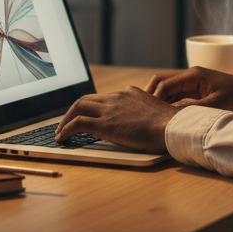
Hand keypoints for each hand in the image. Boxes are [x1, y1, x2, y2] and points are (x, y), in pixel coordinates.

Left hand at [55, 87, 178, 152]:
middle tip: (66, 123)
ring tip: (60, 132)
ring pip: (78, 107)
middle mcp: (117, 97)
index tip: (86, 116)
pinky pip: (77, 123)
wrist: (172, 127)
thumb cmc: (169, 126)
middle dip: (73, 111)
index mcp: (129, 93)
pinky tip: (62, 138)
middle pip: (86, 99)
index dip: (91, 107)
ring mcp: (110, 109)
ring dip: (66, 120)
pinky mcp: (105, 123)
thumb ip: (142, 112)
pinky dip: (66, 129)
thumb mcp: (154, 112)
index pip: (103, 97)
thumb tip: (139, 122)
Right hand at [144, 67, 232, 113]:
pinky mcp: (200, 92)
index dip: (153, 99)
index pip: (164, 84)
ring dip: (160, 102)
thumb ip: (190, 110)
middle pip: (162, 83)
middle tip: (142, 115)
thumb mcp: (215, 107)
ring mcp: (195, 84)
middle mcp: (192, 76)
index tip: (145, 114)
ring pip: (169, 91)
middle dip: (151, 97)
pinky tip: (167, 118)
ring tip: (151, 118)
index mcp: (194, 75)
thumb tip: (168, 116)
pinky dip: (170, 105)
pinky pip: (179, 97)